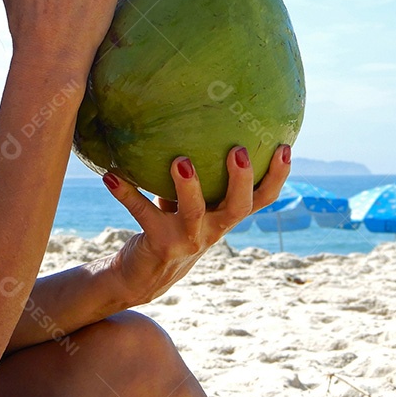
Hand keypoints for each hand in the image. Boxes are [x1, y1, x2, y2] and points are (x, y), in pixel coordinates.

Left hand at [102, 143, 292, 303]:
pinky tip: (110, 175)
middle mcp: (212, 230)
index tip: (285, 147)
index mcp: (224, 217)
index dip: (277, 177)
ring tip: (181, 161)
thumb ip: (195, 172)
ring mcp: (187, 240)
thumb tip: (191, 120)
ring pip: (194, 213)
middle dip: (242, 180)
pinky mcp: (159, 244)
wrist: (142, 276)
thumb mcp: (188, 201)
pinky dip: (126, 192)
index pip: (261, 199)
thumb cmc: (170, 225)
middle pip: (238, 208)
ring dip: (188, 187)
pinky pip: (142, 213)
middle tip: (239, 151)